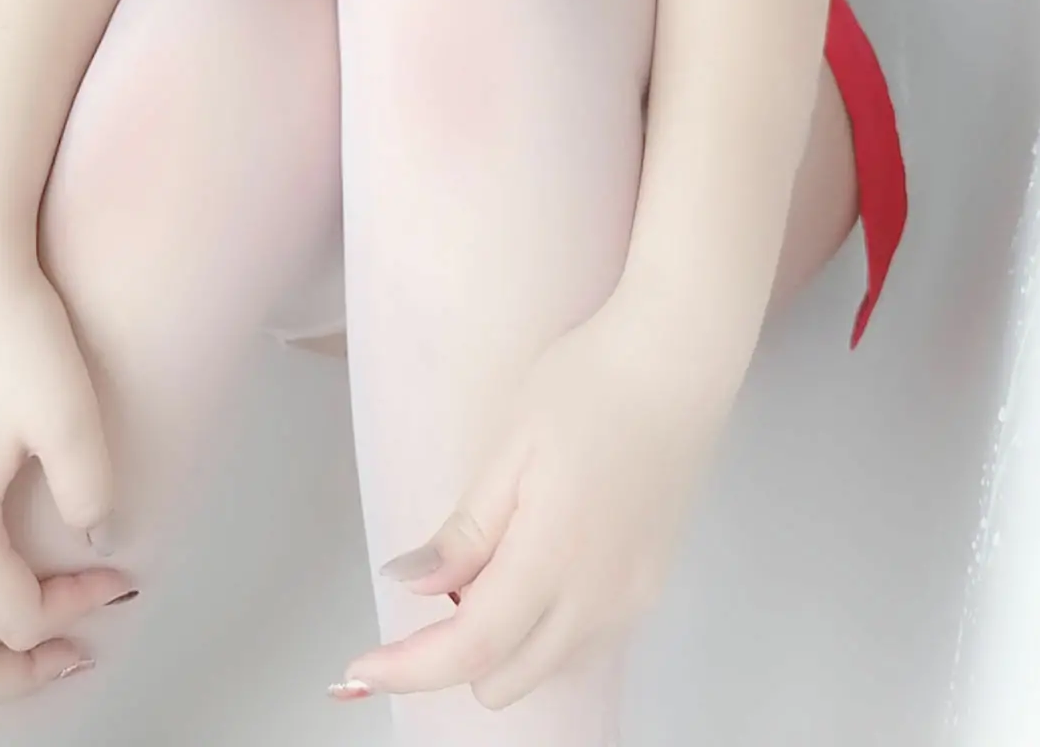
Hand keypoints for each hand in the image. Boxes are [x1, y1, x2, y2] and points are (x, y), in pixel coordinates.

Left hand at [336, 295, 736, 712]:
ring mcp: (633, 600)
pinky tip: (541, 557)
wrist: (679, 358)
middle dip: (457, 651)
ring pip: (545, 668)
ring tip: (499, 552)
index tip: (359, 670)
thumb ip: (465, 532)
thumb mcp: (511, 444)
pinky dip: (545, 626)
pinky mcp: (651, 586)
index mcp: (554, 560)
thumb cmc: (591, 383)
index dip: (408, 670)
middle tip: (448, 573)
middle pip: (505, 681)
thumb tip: (409, 587)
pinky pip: (583, 642)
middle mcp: (599, 601)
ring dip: (505, 642)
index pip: (469, 650)